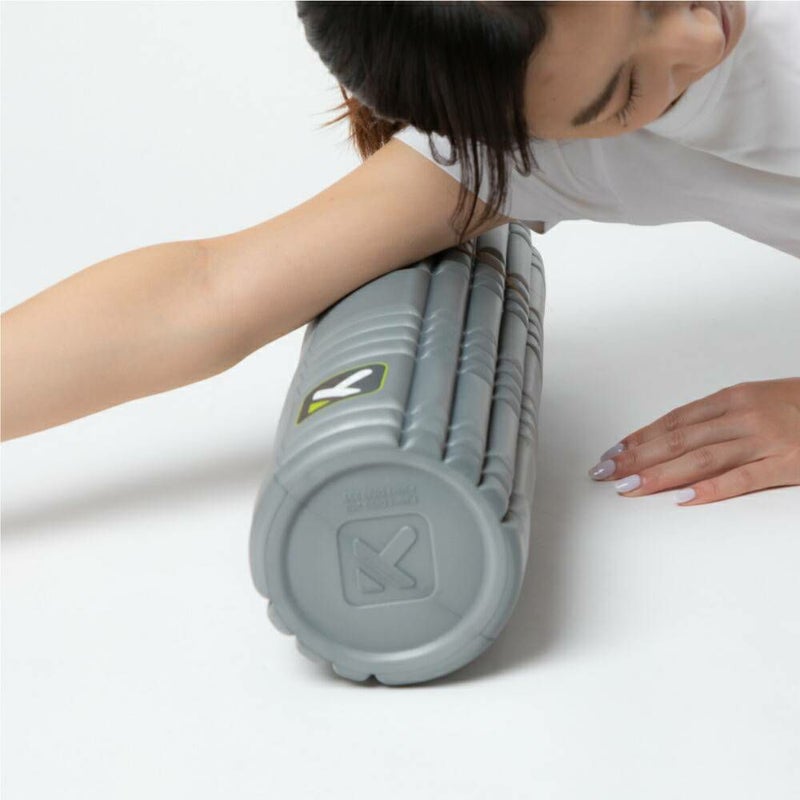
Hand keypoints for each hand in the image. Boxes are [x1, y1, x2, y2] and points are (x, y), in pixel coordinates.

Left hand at [588, 378, 799, 505]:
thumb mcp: (756, 401)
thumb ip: (718, 418)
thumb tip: (674, 437)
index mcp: (732, 398)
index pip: (674, 421)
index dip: (640, 438)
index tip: (612, 453)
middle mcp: (742, 416)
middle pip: (678, 439)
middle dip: (637, 458)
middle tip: (606, 473)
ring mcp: (764, 440)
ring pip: (700, 458)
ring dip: (660, 474)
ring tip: (630, 487)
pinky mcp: (787, 464)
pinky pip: (743, 478)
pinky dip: (712, 489)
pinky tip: (684, 499)